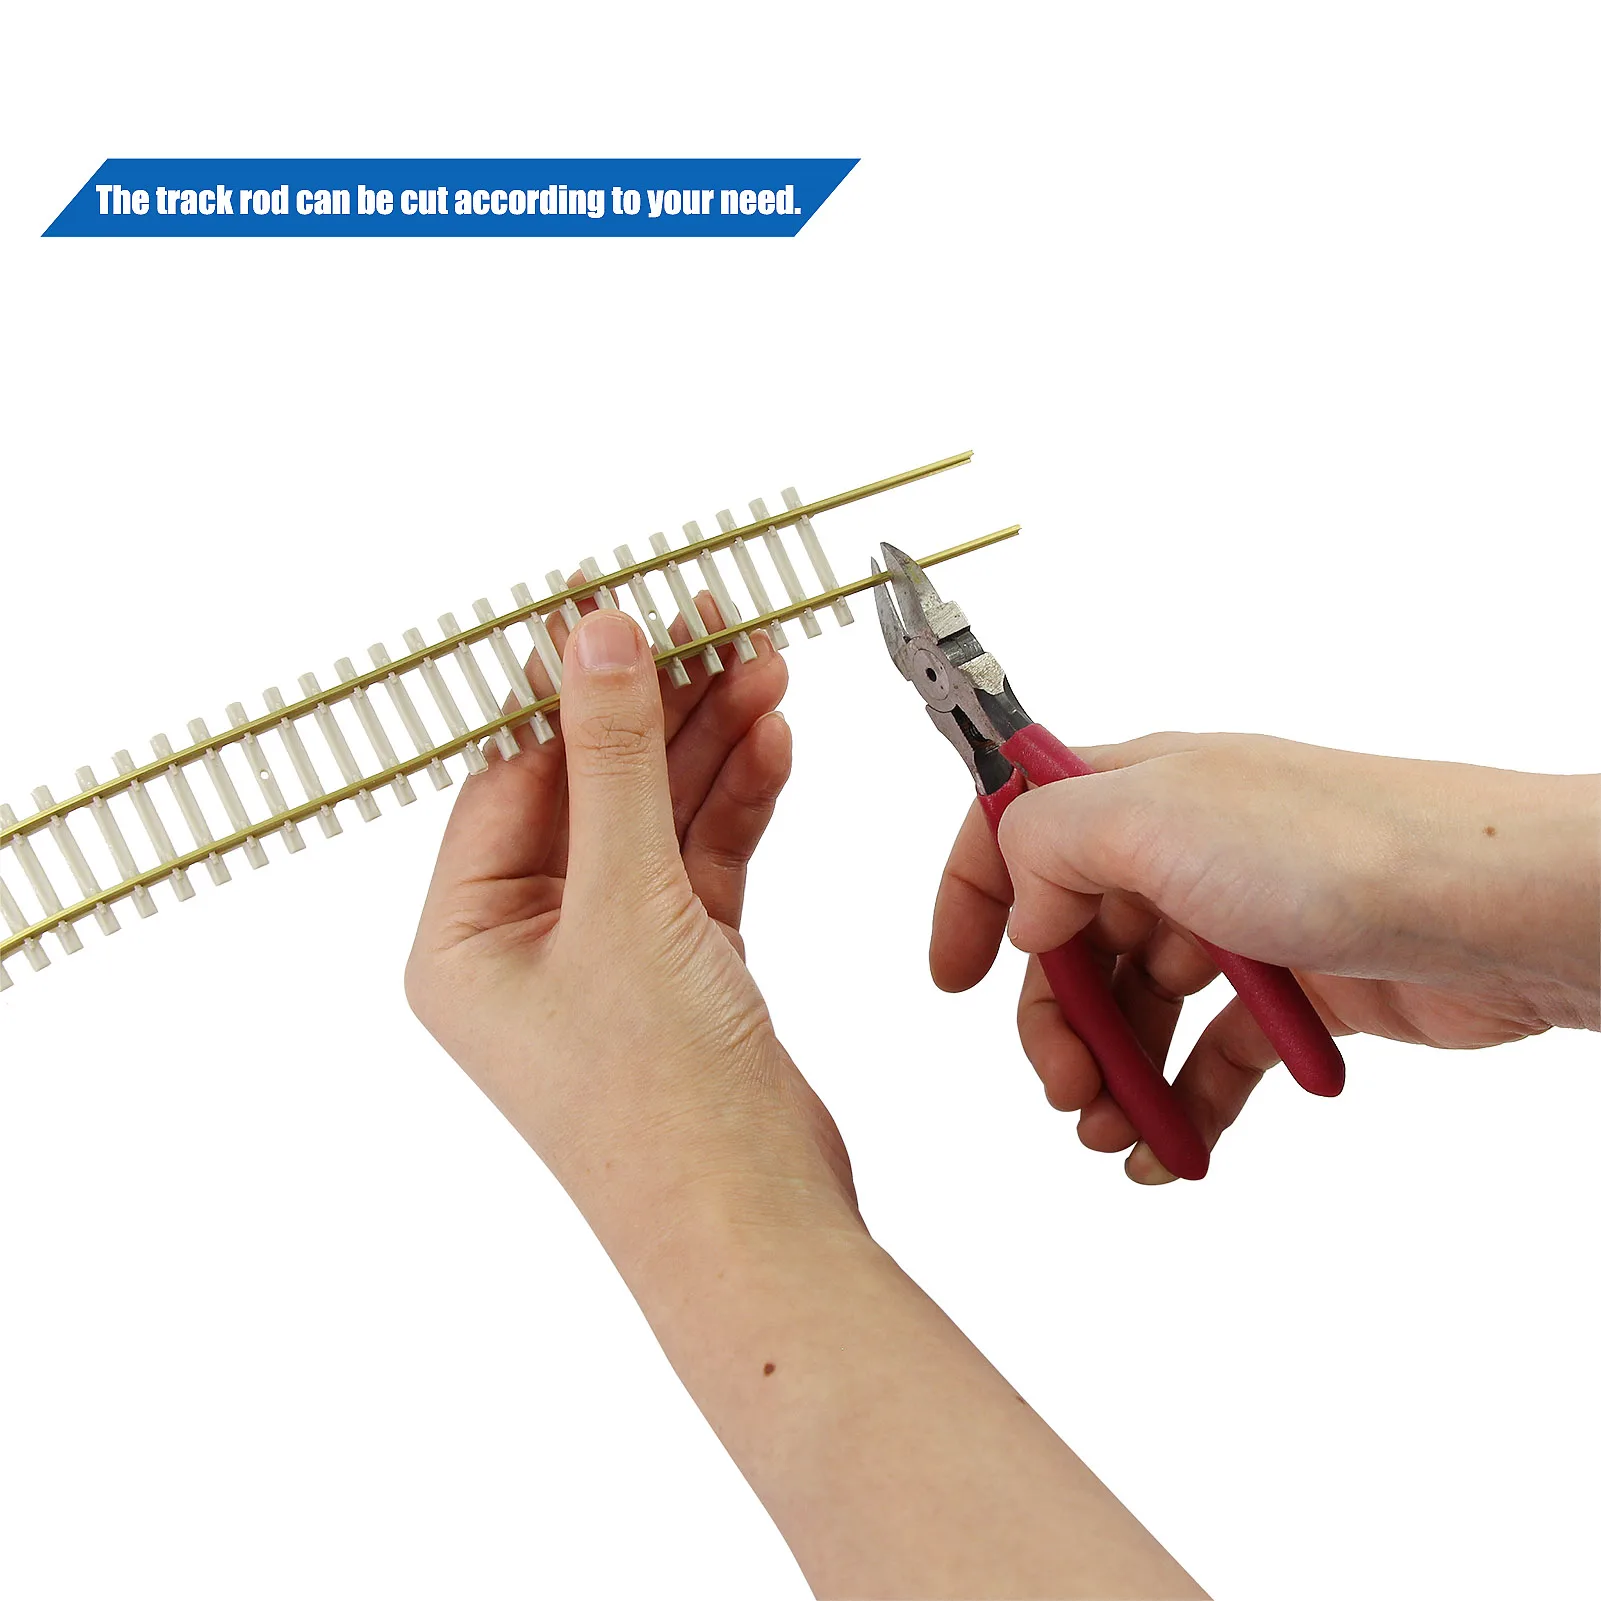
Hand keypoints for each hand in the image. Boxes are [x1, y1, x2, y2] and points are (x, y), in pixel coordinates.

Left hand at [406, 618, 1203, 1598]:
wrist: (757, 1229)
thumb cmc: (662, 1106)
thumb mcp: (627, 904)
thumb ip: (615, 761)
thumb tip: (596, 637)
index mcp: (465, 939)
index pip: (511, 777)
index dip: (570, 691)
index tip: (624, 609)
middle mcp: (526, 946)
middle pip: (591, 788)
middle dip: (658, 709)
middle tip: (717, 624)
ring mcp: (608, 958)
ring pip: (656, 819)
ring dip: (710, 746)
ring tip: (764, 667)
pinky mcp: (682, 972)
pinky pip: (701, 863)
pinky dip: (736, 805)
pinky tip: (772, 744)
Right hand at [931, 733, 1599, 1182]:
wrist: (1493, 911)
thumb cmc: (1339, 847)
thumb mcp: (1149, 816)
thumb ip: (1046, 847)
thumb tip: (1026, 910)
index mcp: (1133, 792)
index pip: (1015, 828)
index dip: (971, 898)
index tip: (952, 978)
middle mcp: (1175, 851)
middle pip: (1071, 942)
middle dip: (1054, 1023)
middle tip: (1066, 1088)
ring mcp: (1235, 921)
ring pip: (1139, 1009)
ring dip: (1114, 1076)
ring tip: (1115, 1134)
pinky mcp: (1291, 989)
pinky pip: (1209, 1054)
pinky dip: (1183, 1102)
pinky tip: (1173, 1149)